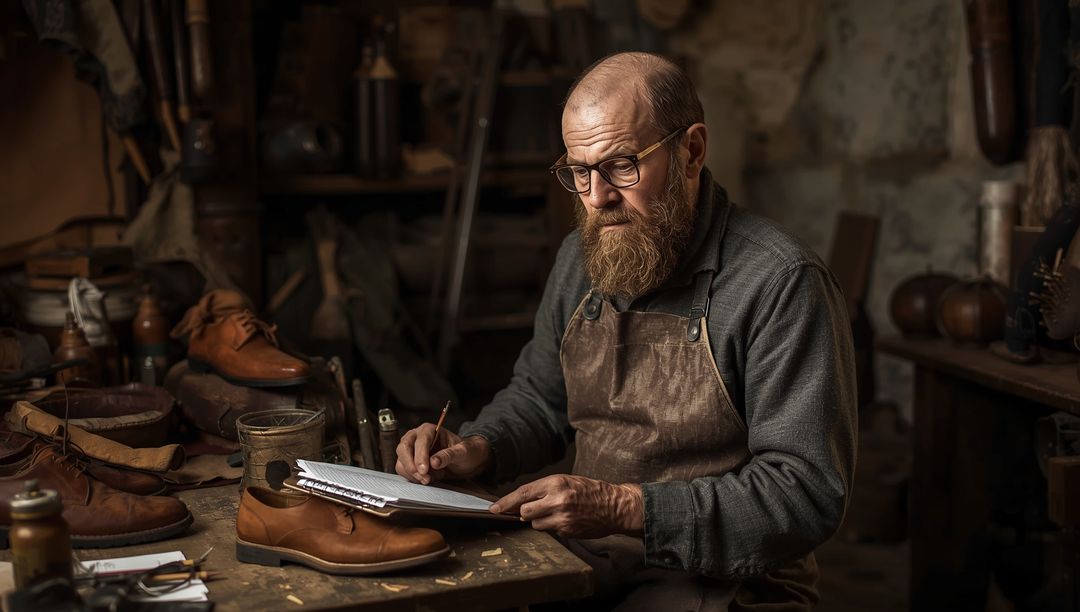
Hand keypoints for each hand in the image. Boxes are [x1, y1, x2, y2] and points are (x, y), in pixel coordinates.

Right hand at [395, 425, 491, 483]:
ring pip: (401, 461)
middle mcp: (417, 437)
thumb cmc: (466, 452)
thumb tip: (434, 462)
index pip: (420, 441)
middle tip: (424, 478)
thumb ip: (449, 455)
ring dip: (413, 474)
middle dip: (411, 466)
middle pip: (403, 449)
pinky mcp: (410, 462)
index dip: (420, 456)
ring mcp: (412, 450)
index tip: (424, 470)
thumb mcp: (463, 452)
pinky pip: (404, 471)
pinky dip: (413, 478)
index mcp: (429, 430)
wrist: (467, 461)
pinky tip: (429, 478)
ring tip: (432, 478)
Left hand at [490, 474, 643, 538]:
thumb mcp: (567, 481)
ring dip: (539, 520)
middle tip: (533, 509)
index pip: (523, 493)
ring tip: (555, 513)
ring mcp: (562, 518)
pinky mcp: (567, 531)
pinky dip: (552, 526)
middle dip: (524, 512)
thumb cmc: (591, 490)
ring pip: (535, 524)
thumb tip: (521, 501)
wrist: (615, 506)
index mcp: (556, 483)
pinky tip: (566, 519)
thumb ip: (544, 490)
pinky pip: (549, 531)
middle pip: (525, 512)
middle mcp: (558, 500)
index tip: (494, 509)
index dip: (505, 503)